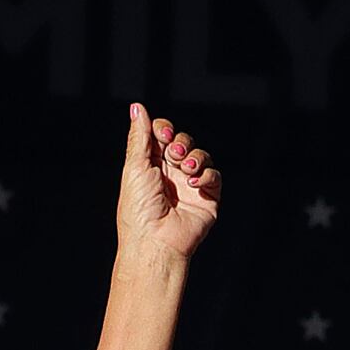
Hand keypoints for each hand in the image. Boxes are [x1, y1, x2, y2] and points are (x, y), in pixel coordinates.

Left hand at [115, 103, 219, 267]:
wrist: (156, 242)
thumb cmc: (139, 209)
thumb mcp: (135, 166)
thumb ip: (139, 136)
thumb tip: (137, 107)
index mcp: (150, 165)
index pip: (161, 135)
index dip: (164, 130)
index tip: (162, 136)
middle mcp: (170, 174)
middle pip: (182, 142)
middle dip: (181, 143)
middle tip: (175, 154)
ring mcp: (189, 186)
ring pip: (200, 156)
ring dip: (195, 157)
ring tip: (187, 170)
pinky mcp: (206, 198)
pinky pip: (214, 176)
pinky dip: (207, 175)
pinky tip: (195, 183)